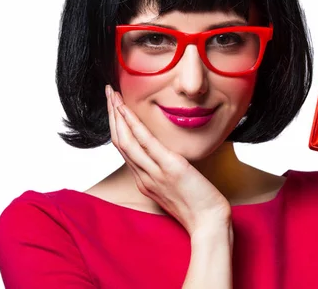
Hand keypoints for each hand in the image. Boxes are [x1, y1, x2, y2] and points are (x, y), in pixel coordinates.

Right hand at [105, 85, 231, 234]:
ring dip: (118, 115)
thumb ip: (167, 172)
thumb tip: (168, 156)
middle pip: (120, 142)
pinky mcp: (169, 168)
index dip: (117, 127)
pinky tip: (127, 110)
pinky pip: (146, 144)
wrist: (210, 223)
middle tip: (107, 93)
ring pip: (126, 141)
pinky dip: (134, 125)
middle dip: (112, 115)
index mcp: (145, 181)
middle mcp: (144, 177)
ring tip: (112, 94)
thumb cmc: (198, 207)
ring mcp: (154, 173)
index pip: (125, 150)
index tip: (114, 107)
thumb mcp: (176, 187)